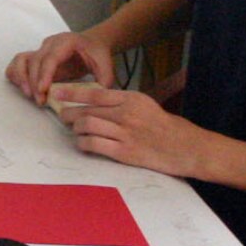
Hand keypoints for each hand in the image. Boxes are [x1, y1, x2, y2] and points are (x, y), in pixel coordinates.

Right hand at [5, 30, 114, 104]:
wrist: (92, 44)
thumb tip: (95, 97)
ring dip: (21, 78)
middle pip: (34, 61)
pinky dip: (16, 74)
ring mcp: (40, 49)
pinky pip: (19, 63)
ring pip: (22, 60)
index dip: (44, 73)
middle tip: (40, 100)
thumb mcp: (106, 65)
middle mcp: (50, 43)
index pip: (51, 57)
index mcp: (66, 42)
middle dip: (34, 82)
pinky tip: (22, 88)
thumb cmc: (97, 54)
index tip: (43, 90)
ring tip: (29, 95)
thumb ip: (104, 81)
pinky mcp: (35, 57)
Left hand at [59, 87, 205, 177]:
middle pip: (87, 110)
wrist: (188, 148)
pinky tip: (83, 144)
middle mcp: (127, 113)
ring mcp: (125, 133)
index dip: (72, 93)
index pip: (94, 93)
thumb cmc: (167, 127)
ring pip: (87, 126)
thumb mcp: (147, 106)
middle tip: (63, 116)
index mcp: (132, 99)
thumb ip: (123, 103)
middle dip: (70, 113)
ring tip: (74, 131)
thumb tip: (97, 103)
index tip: (57, 92)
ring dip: (76, 129)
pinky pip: (95, 144)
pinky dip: (83, 143)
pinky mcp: (125, 152)